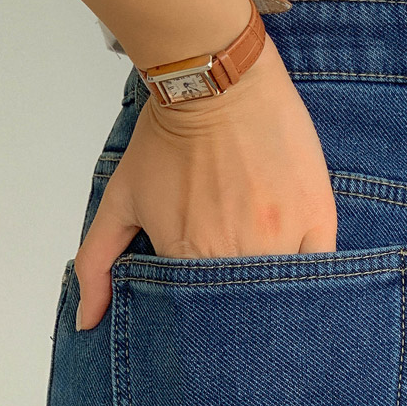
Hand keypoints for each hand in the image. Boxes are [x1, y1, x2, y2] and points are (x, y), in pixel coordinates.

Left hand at [73, 37, 336, 330]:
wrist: (217, 83)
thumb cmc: (169, 135)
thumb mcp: (121, 200)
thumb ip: (97, 263)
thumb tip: (86, 321)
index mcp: (187, 254)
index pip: (197, 312)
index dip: (200, 312)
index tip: (204, 306)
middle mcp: (234, 251)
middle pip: (240, 309)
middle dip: (236, 312)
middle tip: (234, 289)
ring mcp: (280, 235)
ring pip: (281, 292)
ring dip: (272, 294)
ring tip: (261, 269)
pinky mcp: (316, 215)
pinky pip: (320, 268)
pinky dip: (310, 275)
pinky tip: (297, 263)